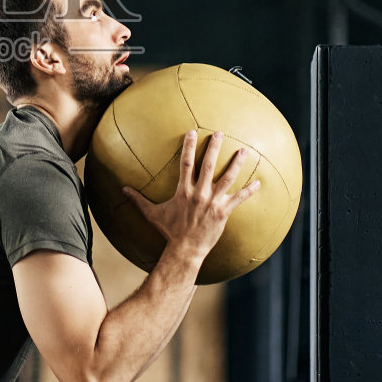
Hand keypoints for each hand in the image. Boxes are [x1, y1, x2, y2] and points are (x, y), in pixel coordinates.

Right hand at [123, 130, 259, 264]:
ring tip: (244, 151)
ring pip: (228, 178)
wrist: (185, 250)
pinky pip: (239, 199)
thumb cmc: (169, 231)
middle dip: (214, 148)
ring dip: (237, 164)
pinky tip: (259, 182)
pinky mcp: (223, 212)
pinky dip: (250, 191)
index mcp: (183, 190)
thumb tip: (122, 189)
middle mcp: (199, 193)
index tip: (193, 132)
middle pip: (209, 165)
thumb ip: (138, 200)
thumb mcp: (152, 214)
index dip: (189, 146)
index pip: (186, 163)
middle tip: (220, 133)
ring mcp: (213, 202)